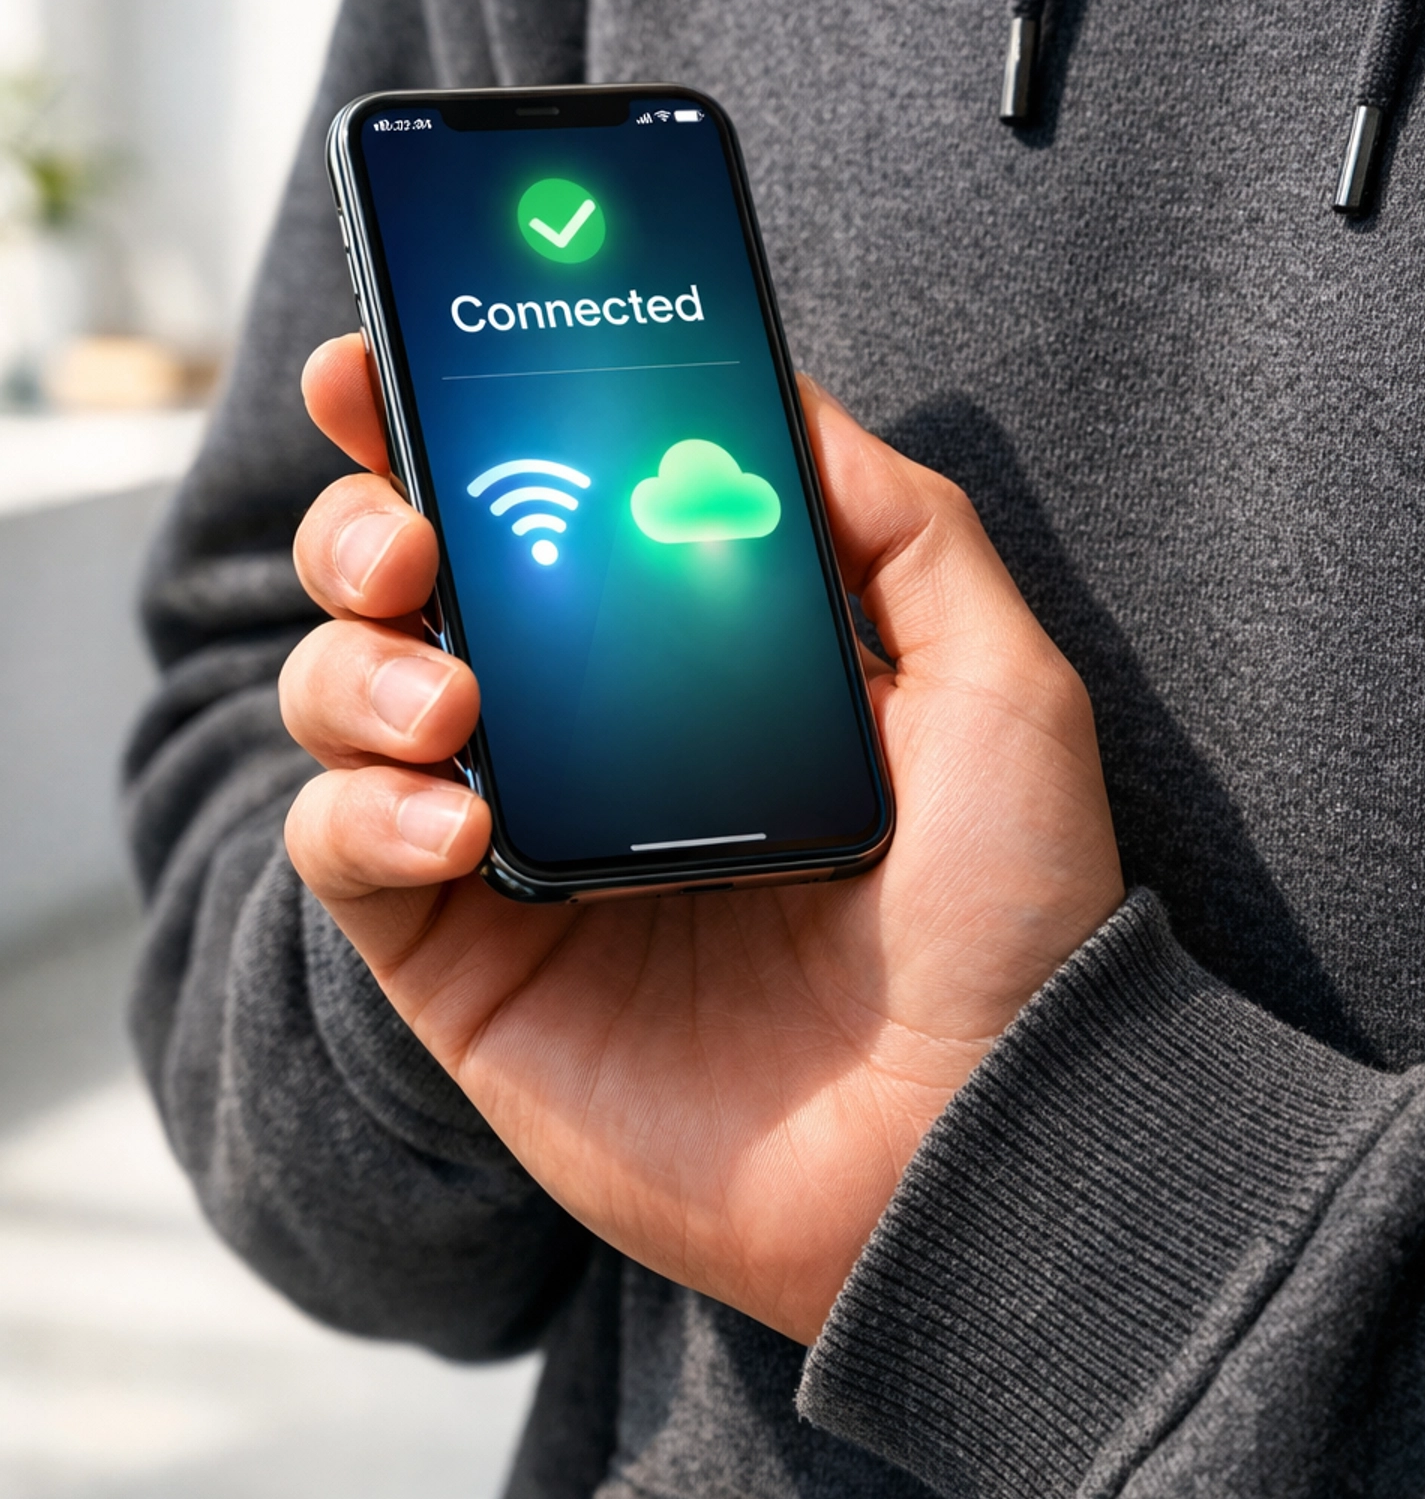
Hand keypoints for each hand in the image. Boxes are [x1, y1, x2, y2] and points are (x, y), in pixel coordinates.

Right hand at [280, 336, 1123, 1343]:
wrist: (980, 1139)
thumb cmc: (1009, 916)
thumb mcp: (996, 683)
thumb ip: (897, 527)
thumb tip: (781, 390)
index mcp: (681, 658)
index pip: (532, 512)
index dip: (440, 428)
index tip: (391, 359)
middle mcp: (577, 735)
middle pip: (400, 586)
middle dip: (365, 525)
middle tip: (411, 536)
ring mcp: (508, 847)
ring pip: (342, 698)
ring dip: (356, 665)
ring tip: (453, 696)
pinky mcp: (462, 963)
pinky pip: (342, 851)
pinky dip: (363, 809)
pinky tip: (462, 820)